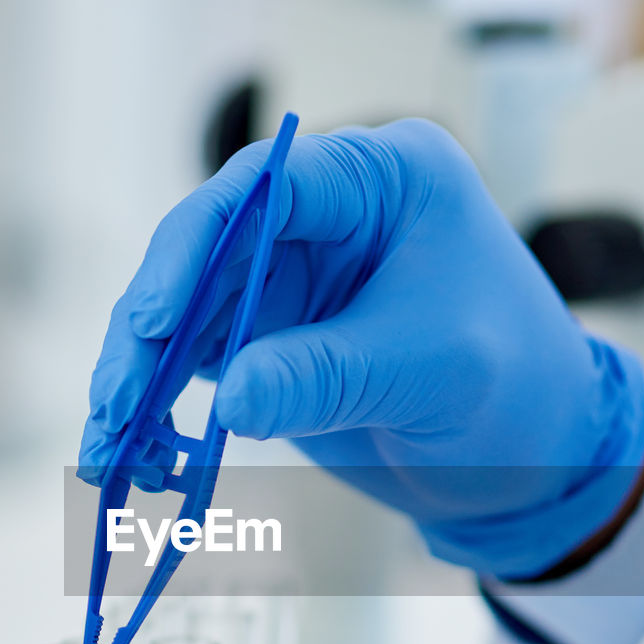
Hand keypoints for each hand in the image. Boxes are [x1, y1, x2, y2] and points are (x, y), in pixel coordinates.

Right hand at [80, 119, 643, 578]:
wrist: (531, 461)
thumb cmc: (514, 388)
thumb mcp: (429, 370)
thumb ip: (328, 375)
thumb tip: (232, 398)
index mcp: (379, 182)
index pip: (261, 189)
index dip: (193, 248)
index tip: (152, 316)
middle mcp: (323, 220)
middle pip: (203, 255)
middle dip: (150, 332)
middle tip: (118, 404)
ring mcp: (289, 282)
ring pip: (185, 316)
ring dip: (141, 381)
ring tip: (113, 450)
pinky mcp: (271, 342)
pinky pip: (196, 368)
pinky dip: (162, 412)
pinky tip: (140, 457)